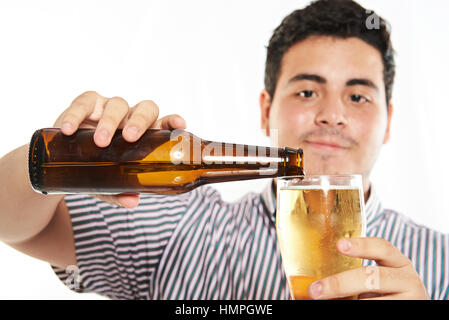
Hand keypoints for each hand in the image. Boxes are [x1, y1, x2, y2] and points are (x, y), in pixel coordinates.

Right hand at [53, 91, 186, 208]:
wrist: (63, 165)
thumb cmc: (95, 170)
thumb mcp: (107, 184)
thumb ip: (119, 192)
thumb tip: (132, 201)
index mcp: (144, 135)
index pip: (164, 123)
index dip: (172, 121)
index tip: (179, 124)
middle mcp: (130, 119)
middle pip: (145, 109)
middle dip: (139, 121)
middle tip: (130, 138)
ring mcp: (109, 109)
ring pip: (117, 105)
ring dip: (110, 122)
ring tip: (100, 141)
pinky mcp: (86, 105)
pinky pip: (83, 103)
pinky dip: (76, 115)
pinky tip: (70, 130)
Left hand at [307, 237, 429, 299]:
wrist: (407, 305)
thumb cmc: (386, 293)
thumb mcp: (376, 280)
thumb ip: (354, 275)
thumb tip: (311, 280)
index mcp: (398, 263)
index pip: (382, 248)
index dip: (361, 245)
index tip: (339, 245)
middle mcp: (407, 279)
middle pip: (372, 277)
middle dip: (339, 284)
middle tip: (315, 290)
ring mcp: (410, 299)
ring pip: (372, 301)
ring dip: (346, 301)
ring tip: (323, 301)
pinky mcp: (407, 311)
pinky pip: (377, 310)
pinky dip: (354, 307)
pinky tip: (343, 304)